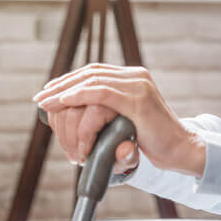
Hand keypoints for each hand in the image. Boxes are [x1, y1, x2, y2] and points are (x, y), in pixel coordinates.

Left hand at [33, 64, 206, 177]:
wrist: (180, 150)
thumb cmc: (154, 140)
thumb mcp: (127, 120)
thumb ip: (109, 110)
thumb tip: (79, 110)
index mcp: (134, 78)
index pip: (94, 71)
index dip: (69, 80)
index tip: (49, 92)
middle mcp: (136, 76)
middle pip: (90, 72)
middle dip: (61, 84)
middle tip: (40, 97)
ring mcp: (138, 86)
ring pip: (92, 80)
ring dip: (64, 91)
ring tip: (45, 102)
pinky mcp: (137, 100)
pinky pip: (101, 93)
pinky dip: (79, 95)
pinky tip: (63, 101)